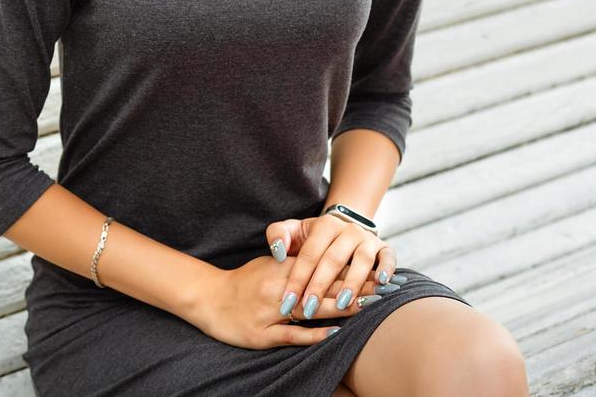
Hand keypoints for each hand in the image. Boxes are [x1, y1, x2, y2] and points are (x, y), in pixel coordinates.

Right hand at [190, 254, 369, 348]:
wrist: (208, 298)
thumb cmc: (243, 282)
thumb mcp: (269, 264)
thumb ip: (295, 263)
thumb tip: (325, 262)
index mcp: (283, 268)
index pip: (325, 266)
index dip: (353, 270)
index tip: (380, 272)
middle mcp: (280, 287)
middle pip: (325, 286)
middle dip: (358, 288)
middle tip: (387, 290)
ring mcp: (271, 310)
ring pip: (312, 308)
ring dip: (343, 307)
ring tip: (370, 307)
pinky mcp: (262, 333)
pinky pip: (292, 334)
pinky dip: (314, 334)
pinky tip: (334, 333)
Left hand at [267, 214, 396, 321]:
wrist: (341, 230)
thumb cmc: (311, 238)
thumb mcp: (292, 231)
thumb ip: (278, 235)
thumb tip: (278, 252)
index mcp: (324, 225)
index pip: (309, 254)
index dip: (298, 278)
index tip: (287, 301)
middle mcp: (348, 230)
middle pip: (333, 259)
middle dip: (320, 286)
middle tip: (308, 309)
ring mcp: (367, 239)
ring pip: (361, 260)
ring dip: (352, 283)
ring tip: (341, 304)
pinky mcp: (384, 248)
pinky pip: (388, 258)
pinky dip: (386, 269)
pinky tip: (380, 283)